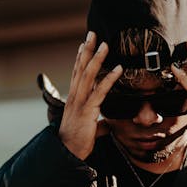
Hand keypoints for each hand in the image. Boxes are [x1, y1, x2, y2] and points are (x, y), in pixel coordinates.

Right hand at [58, 32, 121, 159]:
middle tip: (92, 33)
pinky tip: (118, 69)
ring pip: (88, 75)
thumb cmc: (76, 142)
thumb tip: (106, 126)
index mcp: (74, 99)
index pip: (76, 73)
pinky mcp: (88, 110)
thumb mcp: (88, 130)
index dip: (80, 58)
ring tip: (105, 44)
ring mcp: (80, 102)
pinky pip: (100, 91)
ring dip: (97, 58)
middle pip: (81, 68)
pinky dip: (109, 78)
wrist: (68, 152)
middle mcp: (75, 96)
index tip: (84, 44)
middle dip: (87, 50)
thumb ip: (97, 125)